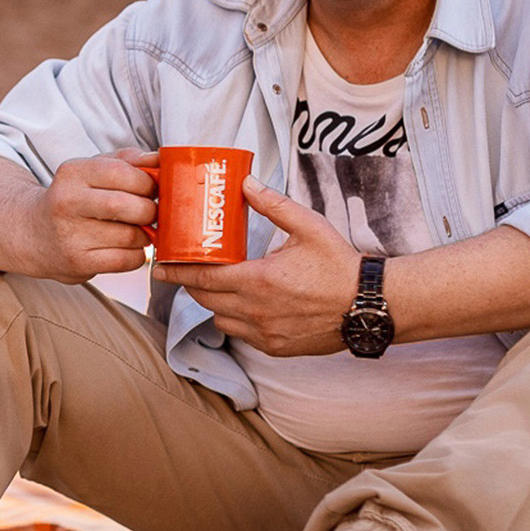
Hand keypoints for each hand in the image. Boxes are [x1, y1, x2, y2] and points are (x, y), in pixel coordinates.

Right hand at [20, 150, 157, 281]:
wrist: (34, 233)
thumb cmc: (72, 199)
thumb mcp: (92, 170)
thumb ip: (128, 161)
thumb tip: (161, 159)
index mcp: (72, 173)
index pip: (121, 172)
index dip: (147, 182)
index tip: (151, 189)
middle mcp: (67, 202)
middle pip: (128, 206)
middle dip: (150, 210)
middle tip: (148, 212)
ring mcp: (70, 235)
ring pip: (131, 236)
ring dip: (144, 235)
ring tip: (134, 230)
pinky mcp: (78, 262)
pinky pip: (126, 260)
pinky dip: (136, 255)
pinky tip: (126, 247)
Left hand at [152, 177, 361, 355]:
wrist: (369, 306)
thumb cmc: (340, 265)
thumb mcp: (308, 226)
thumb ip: (273, 205)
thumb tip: (246, 183)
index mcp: (257, 280)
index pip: (201, 277)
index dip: (176, 271)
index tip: (159, 266)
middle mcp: (255, 310)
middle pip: (204, 299)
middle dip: (192, 284)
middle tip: (187, 270)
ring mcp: (264, 333)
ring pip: (219, 319)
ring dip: (214, 303)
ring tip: (220, 285)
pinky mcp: (275, 347)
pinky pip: (241, 335)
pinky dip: (235, 321)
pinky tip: (244, 305)